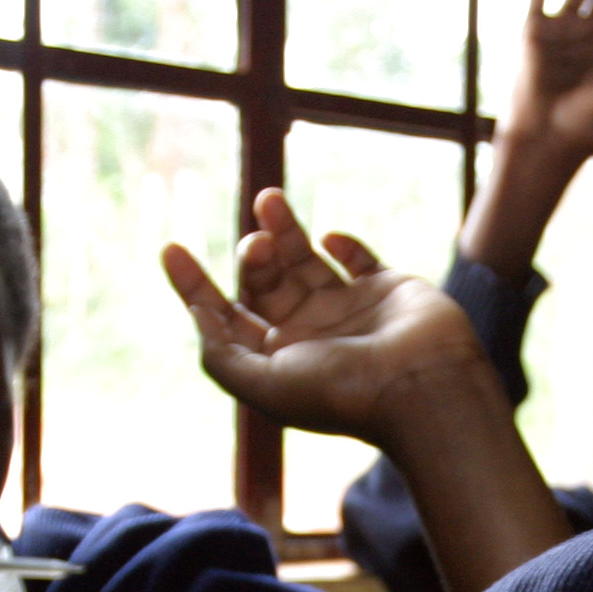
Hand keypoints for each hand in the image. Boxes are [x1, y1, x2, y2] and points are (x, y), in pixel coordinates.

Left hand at [164, 188, 501, 446]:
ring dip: (283, 230)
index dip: (195, 286)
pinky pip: (357, 257)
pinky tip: (330, 239)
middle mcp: (310, 337)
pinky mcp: (387, 290)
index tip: (171, 248)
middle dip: (253, 257)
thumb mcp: (262, 384)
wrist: (421, 386)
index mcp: (278, 362)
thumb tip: (196, 310)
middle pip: (265, 283)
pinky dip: (341, 244)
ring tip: (269, 200)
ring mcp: (349, 311)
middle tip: (258, 244)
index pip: (226, 318)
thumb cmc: (341, 392)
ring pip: (304, 260)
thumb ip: (220, 354)